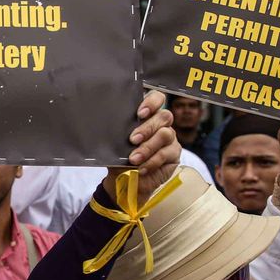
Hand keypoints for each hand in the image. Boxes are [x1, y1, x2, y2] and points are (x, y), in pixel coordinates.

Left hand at [102, 90, 179, 204]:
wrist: (125, 181)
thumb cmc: (120, 157)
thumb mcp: (116, 144)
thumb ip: (118, 134)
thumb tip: (106, 127)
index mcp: (147, 116)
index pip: (157, 98)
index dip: (152, 102)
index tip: (140, 113)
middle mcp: (161, 124)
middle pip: (163, 116)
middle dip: (147, 128)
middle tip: (132, 140)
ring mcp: (169, 139)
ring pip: (165, 134)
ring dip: (147, 147)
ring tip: (134, 159)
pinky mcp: (173, 154)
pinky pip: (166, 154)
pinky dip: (151, 162)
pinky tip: (141, 168)